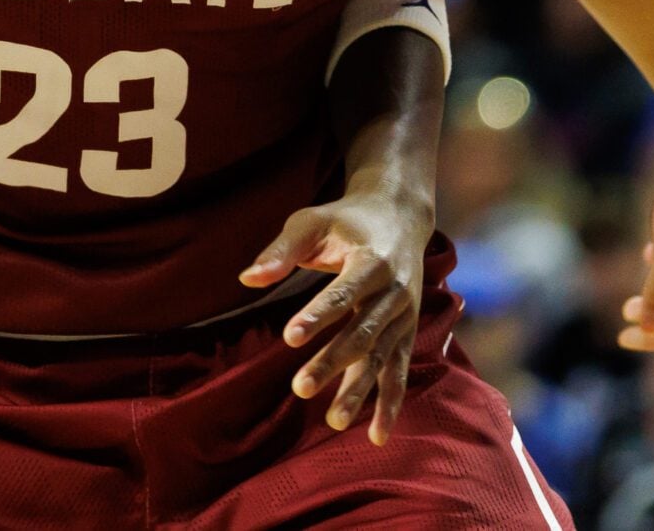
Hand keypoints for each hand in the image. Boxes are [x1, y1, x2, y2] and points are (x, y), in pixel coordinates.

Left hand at [241, 189, 432, 442]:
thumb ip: (281, 251)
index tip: (290, 337)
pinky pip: (399, 372)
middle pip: (363, 332)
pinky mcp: (407, 333)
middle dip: (333, 361)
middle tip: (300, 389)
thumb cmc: (346, 219)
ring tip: (332, 421)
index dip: (318, 315)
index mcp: (373, 260)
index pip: (344, 292)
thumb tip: (247, 279)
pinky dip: (390, 404)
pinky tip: (374, 435)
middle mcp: (396, 291)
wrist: (400, 217)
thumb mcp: (312, 221)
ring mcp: (404, 316)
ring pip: (381, 358)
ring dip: (359, 391)